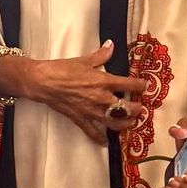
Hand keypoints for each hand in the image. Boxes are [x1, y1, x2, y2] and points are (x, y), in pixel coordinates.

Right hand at [18, 40, 149, 145]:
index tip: (144, 86)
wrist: (42, 82)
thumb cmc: (62, 69)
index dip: (141, 85)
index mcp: (104, 82)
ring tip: (130, 123)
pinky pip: (93, 132)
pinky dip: (100, 138)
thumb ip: (101, 55)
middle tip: (140, 108)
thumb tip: (111, 45)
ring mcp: (92, 111)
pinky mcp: (81, 119)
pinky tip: (105, 142)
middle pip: (128, 108)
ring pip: (115, 123)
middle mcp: (101, 99)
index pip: (130, 85)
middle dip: (137, 109)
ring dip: (126, 124)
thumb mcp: (83, 60)